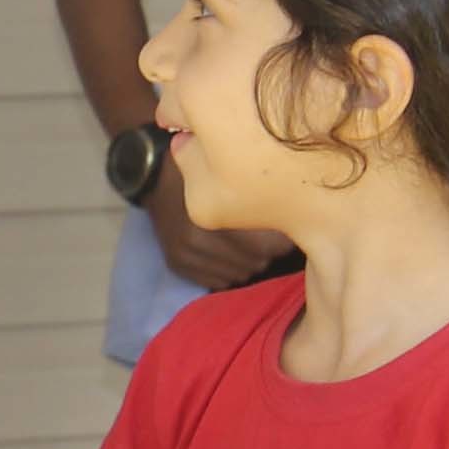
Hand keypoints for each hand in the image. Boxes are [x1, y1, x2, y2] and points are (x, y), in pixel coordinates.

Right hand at [144, 166, 285, 292]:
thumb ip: (263, 199)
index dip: (284, 239)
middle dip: (267, 252)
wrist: (154, 173)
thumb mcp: (236, 173)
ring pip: (239, 275)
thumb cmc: (203, 166)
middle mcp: (199, 240)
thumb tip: (295, 219)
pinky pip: (217, 281)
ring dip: (248, 263)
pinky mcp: (177, 264)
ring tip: (248, 244)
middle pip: (257, 263)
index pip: (270, 247)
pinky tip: (227, 253)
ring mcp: (186, 255)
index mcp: (217, 217)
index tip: (286, 227)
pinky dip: (228, 270)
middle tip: (269, 235)